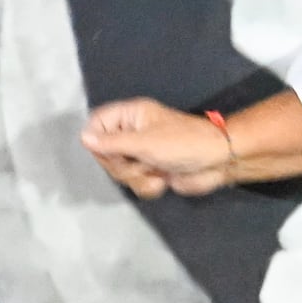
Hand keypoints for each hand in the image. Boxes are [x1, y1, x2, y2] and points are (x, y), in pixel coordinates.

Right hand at [81, 98, 240, 199]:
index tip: (108, 152)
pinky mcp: (152, 171)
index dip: (97, 141)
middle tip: (141, 164)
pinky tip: (163, 181)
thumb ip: (112, 143)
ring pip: (120, 172)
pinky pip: (135, 184)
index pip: (96, 124)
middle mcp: (132, 133)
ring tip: (157, 172)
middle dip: (122, 166)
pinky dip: (148, 186)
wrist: (218, 161)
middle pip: (105, 154)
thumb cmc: (183, 143)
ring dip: (138, 178)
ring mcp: (142, 154)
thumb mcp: (144, 142)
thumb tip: (83, 138)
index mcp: (130, 116)